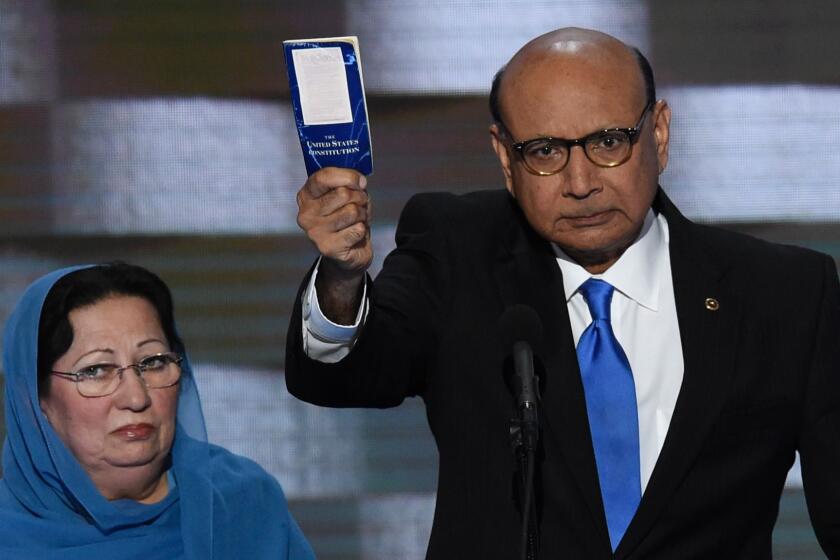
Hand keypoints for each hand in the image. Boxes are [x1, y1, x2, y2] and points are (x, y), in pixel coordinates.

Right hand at [296, 168, 371, 323]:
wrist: (349, 252)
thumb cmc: (347, 218)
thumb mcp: (347, 194)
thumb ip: (348, 182)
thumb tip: (360, 181)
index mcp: (306, 196)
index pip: (323, 177)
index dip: (347, 176)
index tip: (360, 181)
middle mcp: (306, 214)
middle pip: (342, 193)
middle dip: (359, 197)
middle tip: (360, 205)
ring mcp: (315, 232)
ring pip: (352, 211)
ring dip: (362, 214)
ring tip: (357, 220)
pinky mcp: (327, 248)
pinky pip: (357, 230)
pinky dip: (362, 230)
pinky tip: (355, 235)